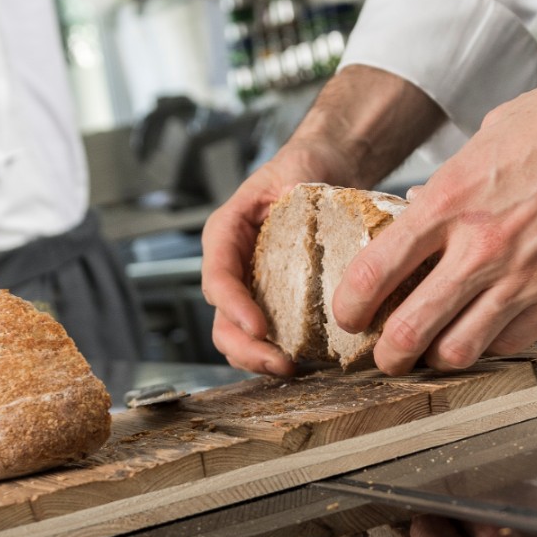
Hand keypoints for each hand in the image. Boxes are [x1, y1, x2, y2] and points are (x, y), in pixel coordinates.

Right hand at [202, 138, 365, 376]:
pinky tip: (306, 360)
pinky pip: (266, 335)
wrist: (319, 171)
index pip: (218, 277)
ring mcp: (250, 287)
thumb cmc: (300, 169)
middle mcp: (231, 265)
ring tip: (292, 368)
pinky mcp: (273, 301)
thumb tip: (313, 208)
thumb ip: (295, 189)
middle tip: (281, 362)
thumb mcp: (293, 171)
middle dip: (245, 348)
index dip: (234, 307)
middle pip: (221, 320)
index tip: (259, 327)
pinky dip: (278, 352)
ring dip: (259, 359)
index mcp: (226, 234)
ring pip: (237, 336)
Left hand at [332, 0, 536, 374]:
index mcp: (451, 198)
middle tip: (381, 351)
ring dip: (438, 356)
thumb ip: (450, 186)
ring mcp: (529, 277)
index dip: (349, 305)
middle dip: (385, 351)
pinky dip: (491, 345)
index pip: (374, 272)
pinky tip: (486, 329)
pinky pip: (514, 342)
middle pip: (408, 331)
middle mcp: (483, 246)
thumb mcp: (488, 139)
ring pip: (460, 351)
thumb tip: (422, 214)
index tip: (346, 313)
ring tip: (431, 347)